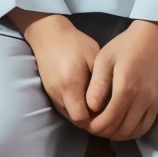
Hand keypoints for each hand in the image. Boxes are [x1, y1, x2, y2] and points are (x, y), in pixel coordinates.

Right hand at [13, 12, 100, 129]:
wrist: (47, 34)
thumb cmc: (74, 43)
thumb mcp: (94, 57)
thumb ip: (101, 81)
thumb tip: (110, 102)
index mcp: (71, 85)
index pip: (83, 118)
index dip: (97, 121)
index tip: (110, 114)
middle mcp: (59, 94)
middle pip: (76, 121)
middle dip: (92, 122)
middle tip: (107, 113)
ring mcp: (52, 94)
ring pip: (70, 117)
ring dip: (84, 116)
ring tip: (98, 107)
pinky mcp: (49, 92)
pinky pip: (64, 109)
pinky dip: (76, 109)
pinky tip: (87, 100)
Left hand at [85, 21, 157, 141]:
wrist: (156, 38)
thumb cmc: (125, 46)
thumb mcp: (105, 58)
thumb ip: (98, 84)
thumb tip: (90, 107)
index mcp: (126, 87)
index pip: (109, 119)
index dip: (95, 127)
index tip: (86, 123)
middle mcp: (141, 98)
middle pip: (121, 129)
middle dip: (104, 132)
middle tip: (93, 126)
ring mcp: (152, 102)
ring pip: (133, 132)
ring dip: (117, 134)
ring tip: (105, 127)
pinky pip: (145, 127)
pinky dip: (132, 132)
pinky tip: (121, 126)